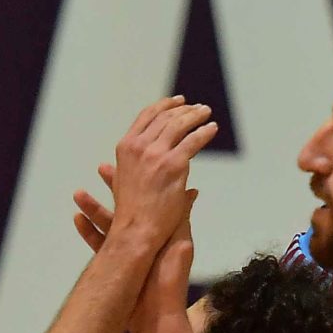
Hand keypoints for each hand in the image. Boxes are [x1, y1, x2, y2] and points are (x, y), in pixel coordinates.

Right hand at [74, 168, 195, 327]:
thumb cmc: (170, 282)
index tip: (135, 165)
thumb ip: (180, 218)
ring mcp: (129, 253)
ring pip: (108, 224)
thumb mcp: (179, 244)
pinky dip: (87, 232)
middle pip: (127, 207)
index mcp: (161, 232)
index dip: (143, 181)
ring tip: (78, 193)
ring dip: (93, 208)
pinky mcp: (115, 267)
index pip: (151, 199)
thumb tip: (191, 191)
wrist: (156, 317)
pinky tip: (76, 218)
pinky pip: (99, 245)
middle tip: (101, 167)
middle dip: (114, 188)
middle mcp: (145, 240)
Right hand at [99, 96, 215, 251]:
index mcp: (125, 147)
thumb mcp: (122, 183)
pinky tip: (212, 129)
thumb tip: (120, 167)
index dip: (163, 106)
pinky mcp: (174, 164)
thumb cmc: (131, 213)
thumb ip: (129, 169)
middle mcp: (139, 146)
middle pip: (165, 118)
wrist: (136, 230)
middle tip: (197, 108)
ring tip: (206, 113)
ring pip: (179, 125)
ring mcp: (156, 154)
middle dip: (183, 110)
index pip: (146, 117)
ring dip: (195, 116)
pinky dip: (204, 132)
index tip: (177, 102)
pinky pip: (193, 142)